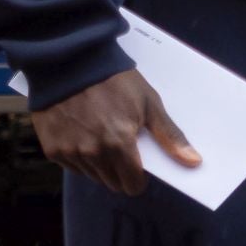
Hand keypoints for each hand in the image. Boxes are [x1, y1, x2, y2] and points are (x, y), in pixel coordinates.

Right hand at [32, 68, 199, 195]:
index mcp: (119, 144)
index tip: (140, 166)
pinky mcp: (52, 149)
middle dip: (121, 171)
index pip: (132, 184)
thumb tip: (194, 162)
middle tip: (123, 147)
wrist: (72, 61)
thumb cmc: (116, 80)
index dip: (139, 178)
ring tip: (102, 135)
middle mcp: (93, 154)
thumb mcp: (149, 103)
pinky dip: (80, 157)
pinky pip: (72, 167)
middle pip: (112, 183)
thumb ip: (170, 136)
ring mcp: (69, 153)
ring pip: (92, 176)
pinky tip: (84, 134)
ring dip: (101, 165)